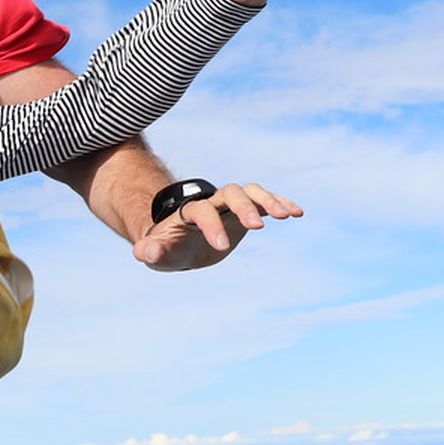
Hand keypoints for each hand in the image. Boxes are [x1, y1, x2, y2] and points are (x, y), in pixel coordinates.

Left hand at [132, 181, 302, 271]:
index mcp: (188, 213)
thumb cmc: (165, 247)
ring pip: (249, 191)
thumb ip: (150, 251)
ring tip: (287, 215)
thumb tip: (147, 253)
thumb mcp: (155, 253)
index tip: (221, 246)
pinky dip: (280, 203)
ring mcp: (229, 207)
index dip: (211, 225)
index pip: (201, 211)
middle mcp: (211, 204)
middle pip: (229, 193)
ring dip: (268, 199)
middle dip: (243, 207)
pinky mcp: (244, 213)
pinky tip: (297, 213)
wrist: (176, 241)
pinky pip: (264, 202)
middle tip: (258, 228)